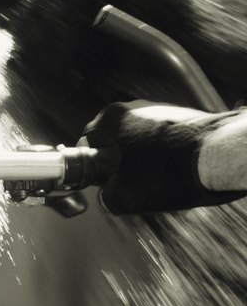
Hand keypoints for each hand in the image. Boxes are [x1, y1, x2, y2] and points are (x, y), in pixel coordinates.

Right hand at [83, 100, 246, 213]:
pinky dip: (162, 155)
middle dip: (118, 164)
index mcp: (111, 120)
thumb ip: (106, 196)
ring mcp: (157, 109)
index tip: (99, 180)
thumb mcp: (125, 197)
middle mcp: (131, 108)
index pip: (86, 142)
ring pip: (138, 140)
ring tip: (156, 182)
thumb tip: (108, 196)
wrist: (218, 157)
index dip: (90, 166)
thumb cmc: (171, 172)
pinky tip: (173, 173)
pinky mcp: (179, 116)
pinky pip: (161, 139)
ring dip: (142, 160)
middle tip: (128, 186)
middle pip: (114, 140)